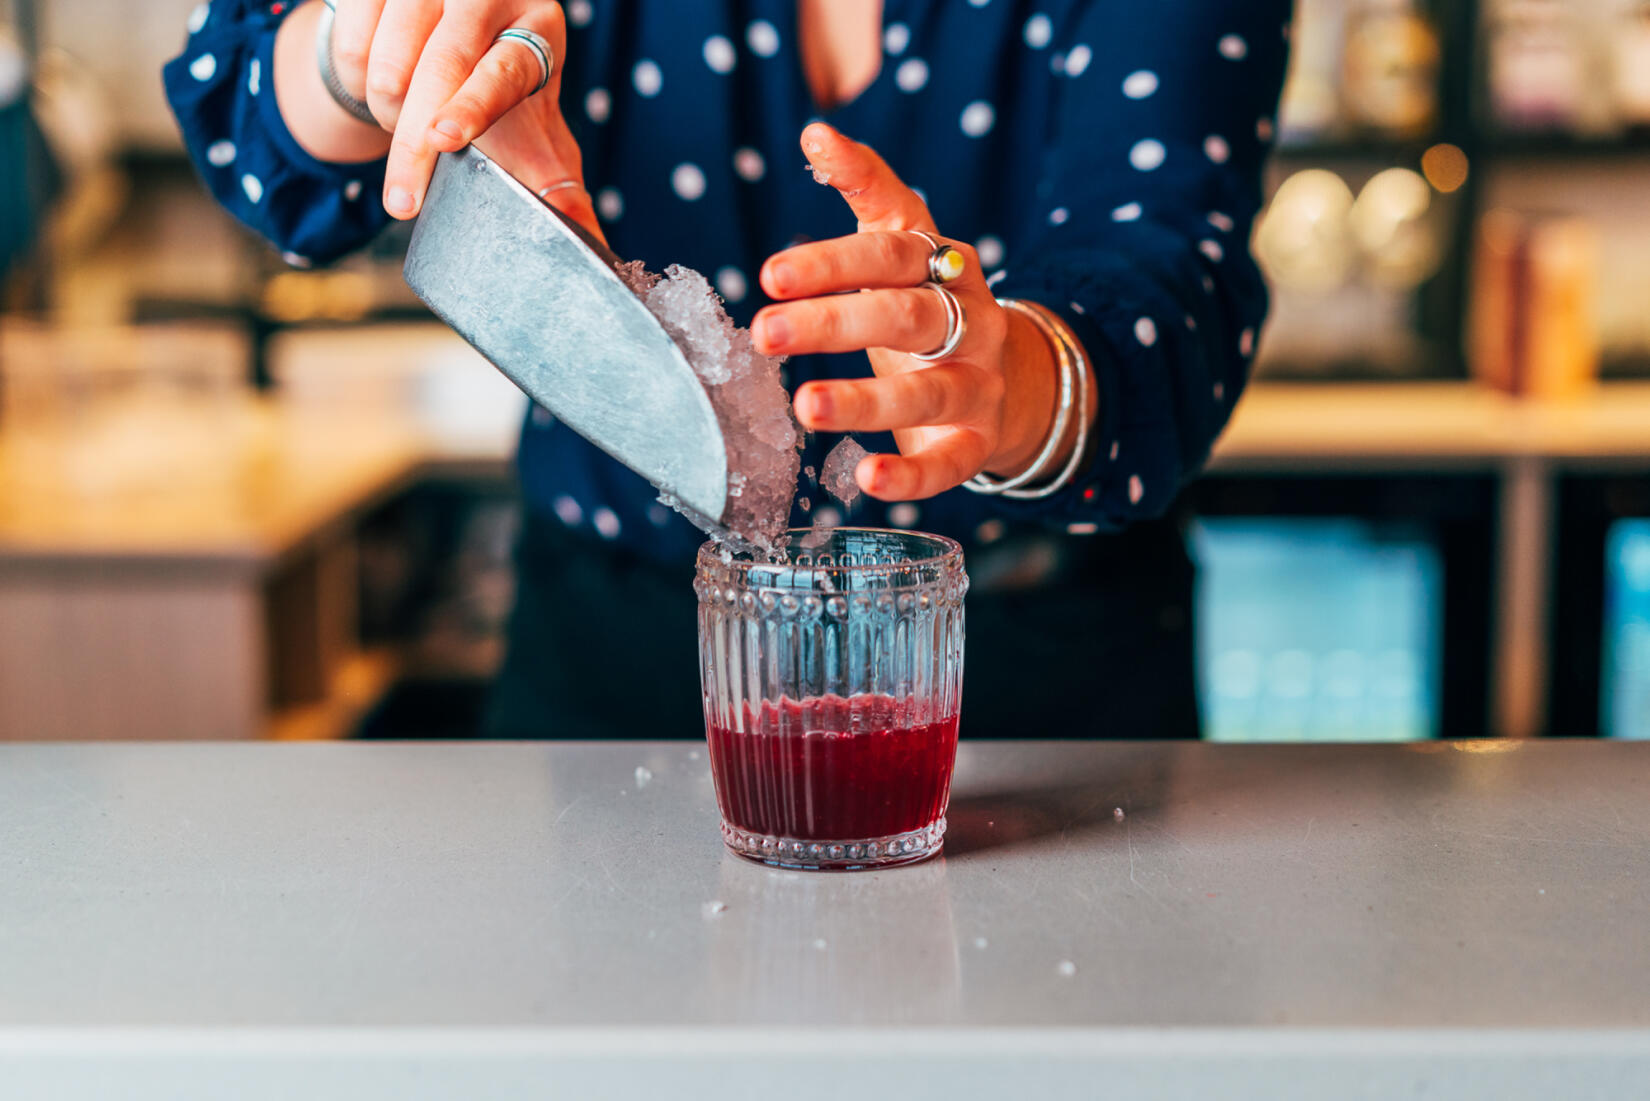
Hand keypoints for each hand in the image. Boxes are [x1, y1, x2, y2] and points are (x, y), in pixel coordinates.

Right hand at [326, 0, 597, 235]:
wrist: (435, 48)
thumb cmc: (495, 98)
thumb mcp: (533, 137)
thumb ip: (557, 186)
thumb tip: (587, 235)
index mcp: (540, 28)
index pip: (506, 71)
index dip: (473, 107)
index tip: (443, 140)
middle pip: (443, 66)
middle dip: (414, 143)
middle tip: (402, 202)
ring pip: (389, 59)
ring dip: (387, 112)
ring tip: (407, 125)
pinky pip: (349, 44)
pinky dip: (356, 83)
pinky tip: (379, 86)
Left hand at [752, 124, 1053, 501]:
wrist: (1009, 381)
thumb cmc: (928, 306)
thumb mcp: (901, 248)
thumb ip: (866, 190)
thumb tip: (816, 131)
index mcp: (940, 264)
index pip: (891, 247)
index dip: (833, 258)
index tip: (772, 270)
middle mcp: (966, 318)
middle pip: (903, 313)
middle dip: (831, 321)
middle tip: (764, 331)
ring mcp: (976, 382)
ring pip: (926, 390)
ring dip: (864, 399)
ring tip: (805, 406)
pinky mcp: (976, 442)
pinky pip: (949, 464)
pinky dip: (910, 476)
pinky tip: (867, 479)